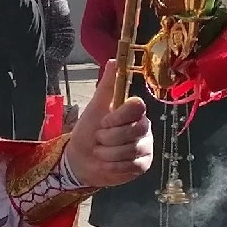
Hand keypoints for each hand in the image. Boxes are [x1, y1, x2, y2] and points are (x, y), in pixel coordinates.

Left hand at [61, 62, 151, 188]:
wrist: (81, 159)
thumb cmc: (89, 130)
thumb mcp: (95, 106)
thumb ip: (107, 85)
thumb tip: (114, 60)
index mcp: (134, 111)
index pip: (137, 107)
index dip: (118, 117)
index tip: (104, 122)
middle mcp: (144, 127)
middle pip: (134, 130)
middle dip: (109, 137)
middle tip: (99, 139)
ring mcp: (145, 147)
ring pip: (130, 150)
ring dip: (107, 153)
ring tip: (101, 152)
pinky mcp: (143, 164)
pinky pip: (131, 165)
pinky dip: (113, 166)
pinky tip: (106, 163)